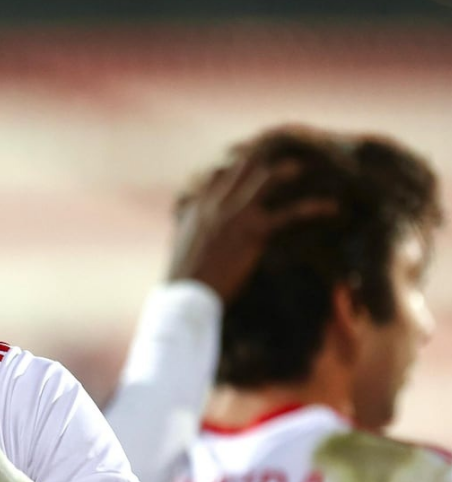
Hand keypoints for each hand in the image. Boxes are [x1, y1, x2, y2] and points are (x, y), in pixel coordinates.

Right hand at [168, 156, 335, 302]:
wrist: (187, 293)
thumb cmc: (184, 277)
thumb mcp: (183, 245)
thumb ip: (192, 228)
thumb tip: (196, 227)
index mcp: (198, 207)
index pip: (217, 174)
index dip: (236, 166)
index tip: (250, 163)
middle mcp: (216, 203)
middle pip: (242, 168)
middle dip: (263, 158)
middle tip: (283, 154)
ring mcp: (235, 214)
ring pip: (266, 180)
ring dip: (286, 170)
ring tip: (303, 168)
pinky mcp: (253, 231)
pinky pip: (289, 214)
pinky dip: (313, 208)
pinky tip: (332, 207)